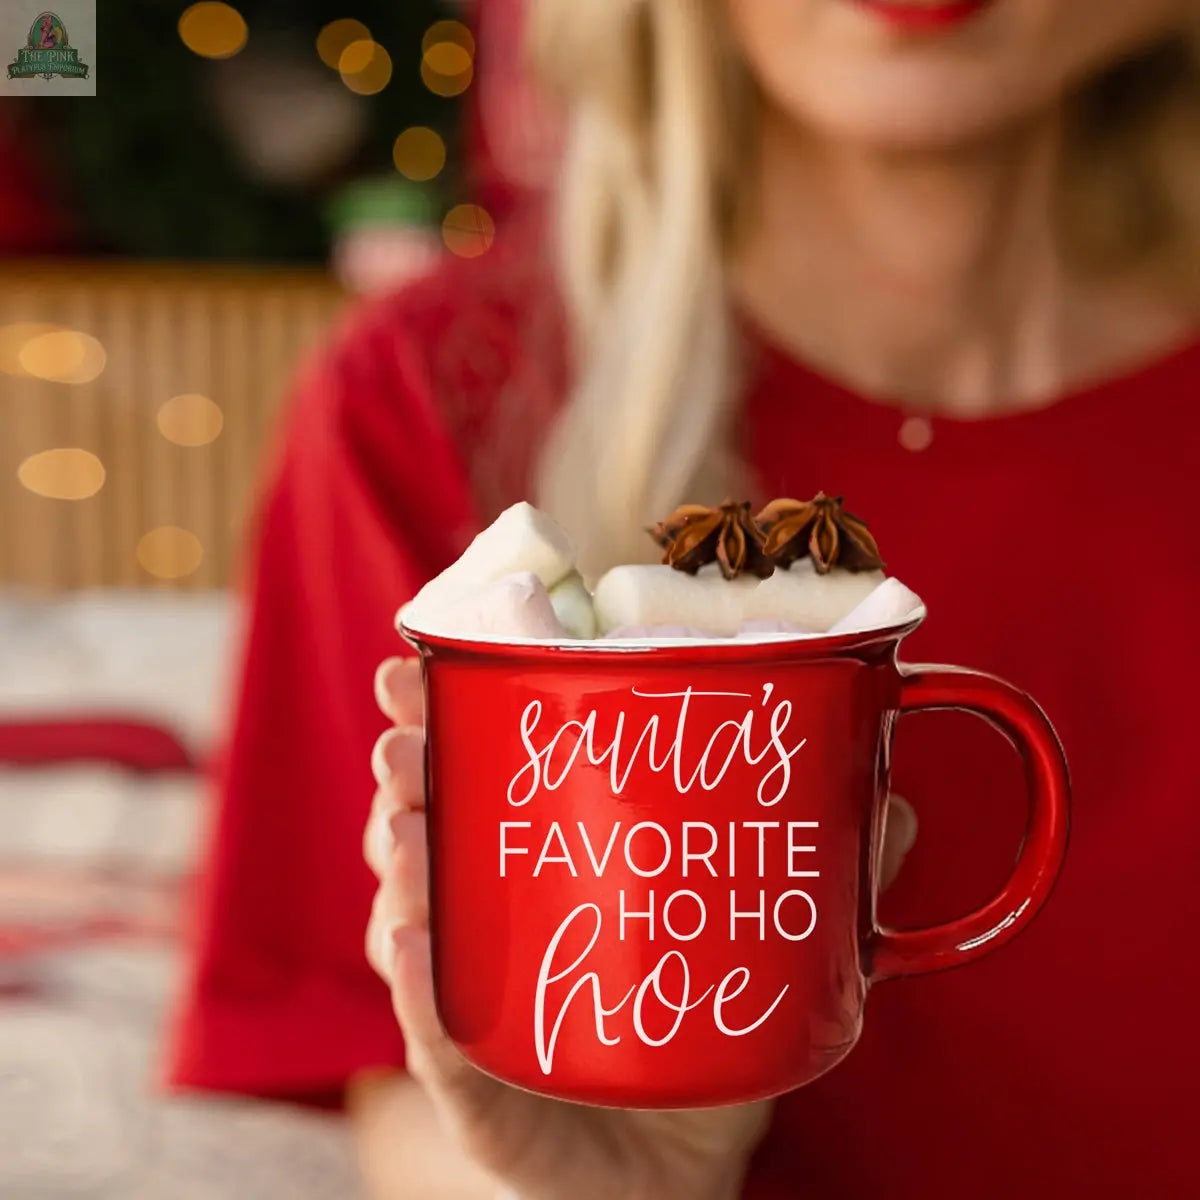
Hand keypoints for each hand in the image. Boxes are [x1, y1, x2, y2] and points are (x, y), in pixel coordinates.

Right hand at [365, 657, 916, 1199]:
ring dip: (399, 863)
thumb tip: (893, 800)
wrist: (674, 1166)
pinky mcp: (479, 1087)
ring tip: (409, 824)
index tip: (418, 661)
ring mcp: (473, 1000)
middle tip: (408, 731)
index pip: (471, 774)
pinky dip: (421, 988)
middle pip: (420, 828)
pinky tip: (415, 939)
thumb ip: (827, 875)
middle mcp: (485, 921)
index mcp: (533, 865)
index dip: (437, 714)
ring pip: (410, 920)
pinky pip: (437, 1037)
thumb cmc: (696, 1032)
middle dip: (405, 768)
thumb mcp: (760, 944)